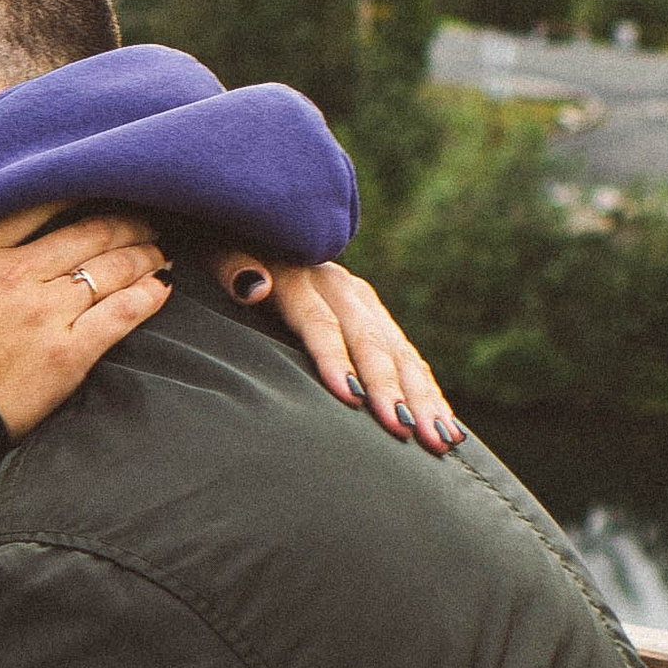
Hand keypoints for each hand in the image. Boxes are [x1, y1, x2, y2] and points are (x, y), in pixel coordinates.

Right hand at [0, 209, 169, 435]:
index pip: (41, 198)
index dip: (78, 188)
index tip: (97, 186)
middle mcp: (14, 270)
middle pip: (89, 230)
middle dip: (125, 222)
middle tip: (145, 219)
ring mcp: (44, 311)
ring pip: (112, 268)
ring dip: (144, 254)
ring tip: (158, 252)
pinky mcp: (68, 353)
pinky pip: (122, 314)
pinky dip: (147, 297)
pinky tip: (160, 290)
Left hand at [214, 252, 463, 451]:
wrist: (252, 227)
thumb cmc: (224, 251)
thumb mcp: (217, 252)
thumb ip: (232, 267)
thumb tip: (255, 286)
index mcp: (300, 274)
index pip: (319, 321)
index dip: (334, 358)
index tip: (350, 398)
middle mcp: (341, 287)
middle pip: (370, 341)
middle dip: (392, 390)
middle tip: (411, 433)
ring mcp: (364, 303)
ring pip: (400, 353)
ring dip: (423, 398)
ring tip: (440, 441)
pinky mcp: (376, 319)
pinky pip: (409, 359)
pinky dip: (429, 393)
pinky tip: (449, 429)